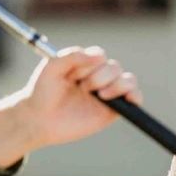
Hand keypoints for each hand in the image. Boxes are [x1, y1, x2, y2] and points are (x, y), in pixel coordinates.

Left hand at [22, 47, 141, 150]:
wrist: (40, 120)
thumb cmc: (43, 93)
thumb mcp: (51, 68)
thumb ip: (72, 55)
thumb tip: (100, 55)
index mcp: (87, 64)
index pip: (100, 55)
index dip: (89, 64)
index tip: (73, 76)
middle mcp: (100, 76)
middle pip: (114, 67)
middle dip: (98, 78)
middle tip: (81, 89)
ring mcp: (109, 92)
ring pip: (128, 80)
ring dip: (115, 86)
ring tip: (100, 96)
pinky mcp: (115, 109)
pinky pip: (135, 98)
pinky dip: (135, 96)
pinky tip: (127, 99)